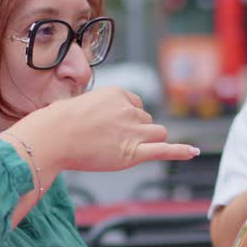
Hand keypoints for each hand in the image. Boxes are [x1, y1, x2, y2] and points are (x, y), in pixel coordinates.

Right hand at [15, 86, 198, 172]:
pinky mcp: (133, 152)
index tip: (113, 127)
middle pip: (148, 121)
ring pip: (157, 133)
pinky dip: (181, 151)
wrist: (53, 137)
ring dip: (149, 141)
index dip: (128, 118)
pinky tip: (193, 152)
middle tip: (112, 142)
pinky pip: (164, 150)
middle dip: (138, 131)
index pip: (136, 104)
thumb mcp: (81, 104)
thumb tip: (96, 117)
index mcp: (117, 94)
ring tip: (126, 150)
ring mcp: (133, 131)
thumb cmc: (59, 123)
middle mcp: (129, 110)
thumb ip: (98, 109)